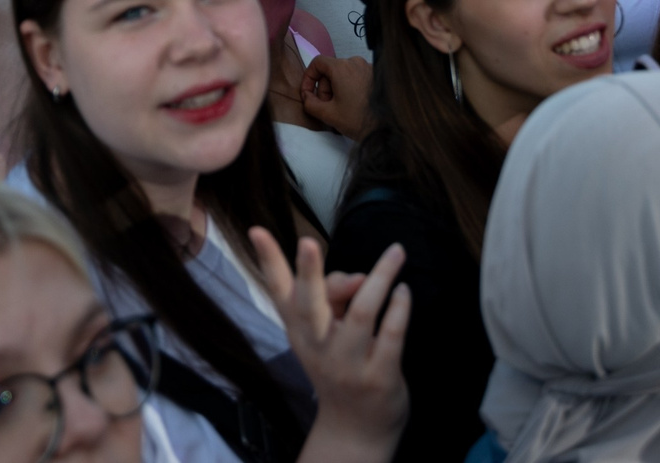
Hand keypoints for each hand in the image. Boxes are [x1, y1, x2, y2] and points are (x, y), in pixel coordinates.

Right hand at [246, 231, 408, 452]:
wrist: (355, 429)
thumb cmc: (340, 366)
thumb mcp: (326, 334)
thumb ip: (335, 298)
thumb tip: (361, 278)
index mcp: (299, 331)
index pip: (277, 291)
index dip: (267, 260)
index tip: (256, 230)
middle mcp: (317, 346)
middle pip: (310, 305)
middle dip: (308, 272)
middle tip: (307, 241)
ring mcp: (347, 364)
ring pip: (360, 312)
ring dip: (379, 278)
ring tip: (395, 252)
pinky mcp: (379, 377)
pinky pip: (390, 335)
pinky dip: (398, 308)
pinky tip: (403, 291)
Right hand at [300, 55, 373, 140]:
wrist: (387, 128)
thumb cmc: (358, 120)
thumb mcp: (328, 114)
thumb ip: (310, 103)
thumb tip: (307, 96)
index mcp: (342, 67)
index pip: (318, 62)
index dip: (308, 77)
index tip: (308, 93)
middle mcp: (355, 62)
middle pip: (330, 70)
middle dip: (324, 89)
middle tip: (328, 107)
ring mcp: (368, 67)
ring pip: (343, 74)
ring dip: (337, 89)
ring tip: (341, 108)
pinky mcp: (376, 75)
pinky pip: (356, 76)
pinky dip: (350, 88)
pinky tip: (353, 105)